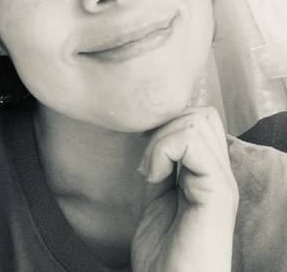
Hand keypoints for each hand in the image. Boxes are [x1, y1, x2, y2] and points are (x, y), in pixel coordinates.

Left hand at [131, 106, 238, 271]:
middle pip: (201, 115)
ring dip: (162, 140)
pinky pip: (192, 142)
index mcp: (209, 174)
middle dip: (166, 127)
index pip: (199, 120)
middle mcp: (220, 174)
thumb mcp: (158, 198)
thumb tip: (154, 137)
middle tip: (149, 162)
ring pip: (196, 121)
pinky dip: (164, 150)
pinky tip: (155, 178)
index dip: (168, 127)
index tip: (148, 158)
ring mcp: (221, 181)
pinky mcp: (216, 191)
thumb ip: (163, 168)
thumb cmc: (163, 255)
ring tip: (151, 173)